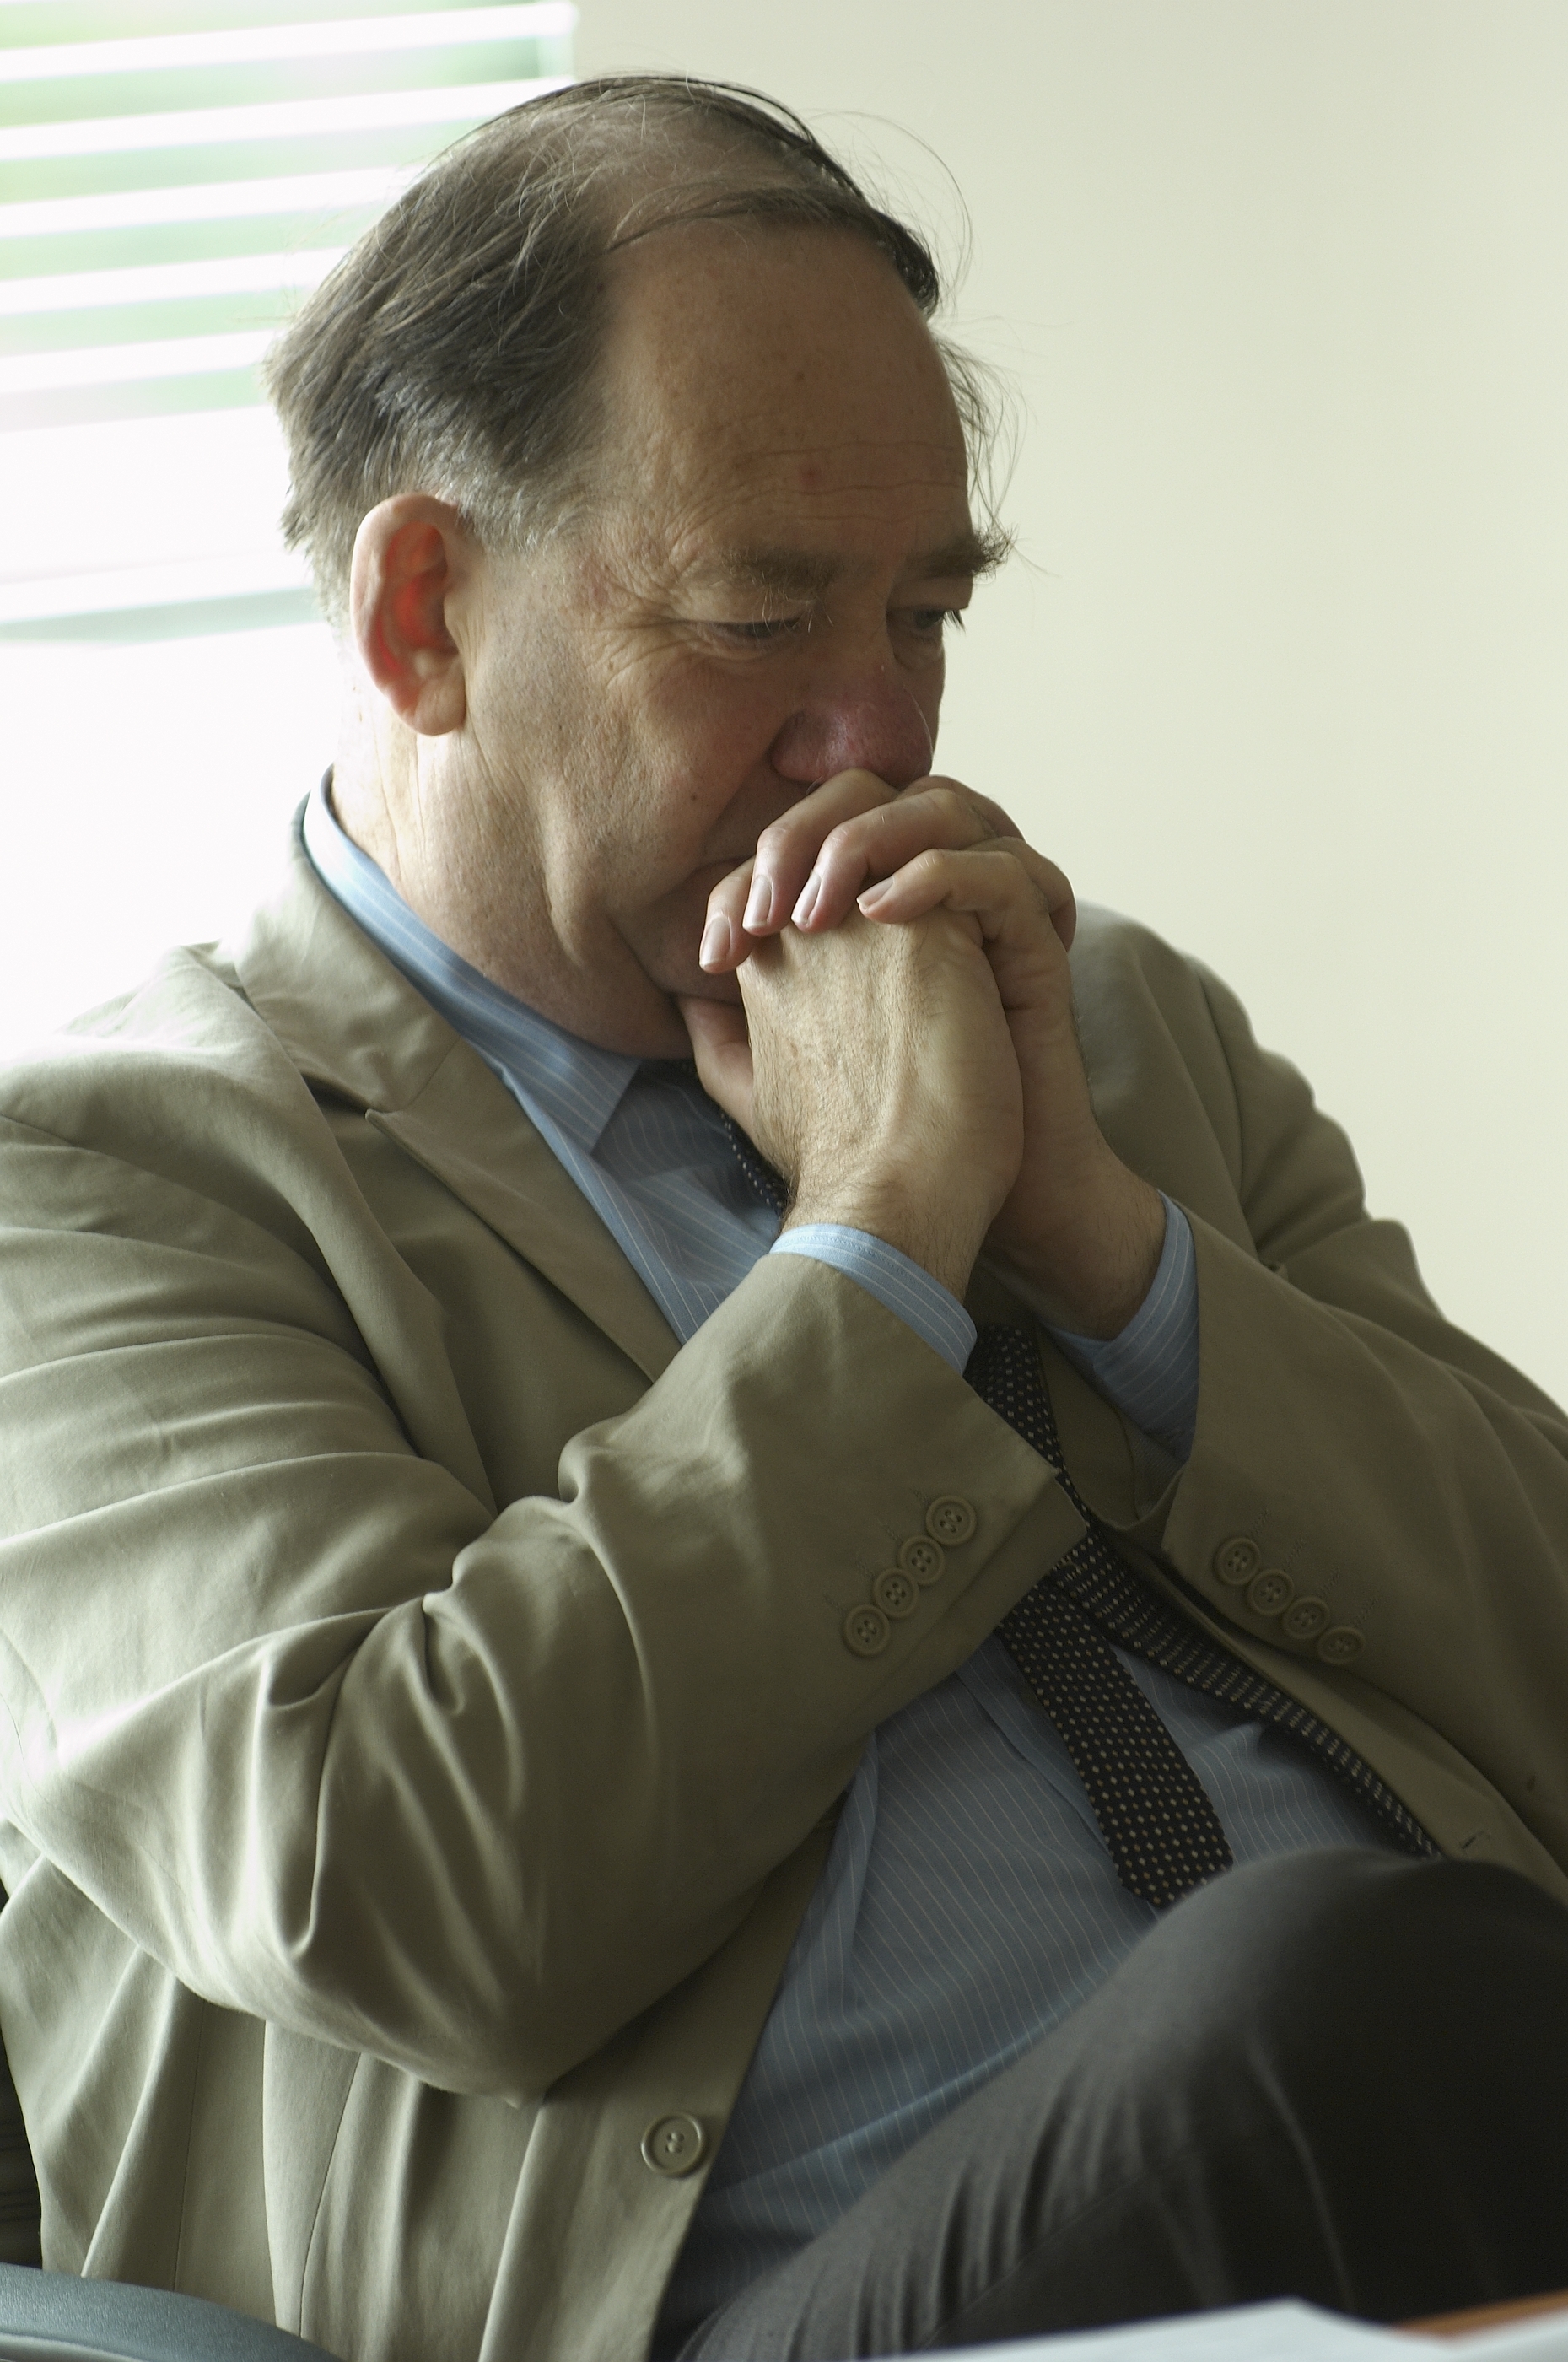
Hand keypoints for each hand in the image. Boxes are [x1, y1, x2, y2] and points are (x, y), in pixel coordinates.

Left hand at [692, 770, 1165, 1335]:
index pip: (819, 833)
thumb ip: (731, 1035)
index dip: (755, 869)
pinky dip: (939, 873)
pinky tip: (884, 914)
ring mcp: (989, 917)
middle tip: (767, 910)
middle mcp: (935, 901)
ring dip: (872, 839)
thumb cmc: (867, 1152)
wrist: (944, 1205)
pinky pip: (1004, 869)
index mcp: (879, 917)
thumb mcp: (777, 1084)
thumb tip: (678, 993)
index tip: (713, 950)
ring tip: (819, 911)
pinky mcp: (1036, 946)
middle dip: (809, 831)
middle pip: (880, 792)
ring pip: (947, 805)